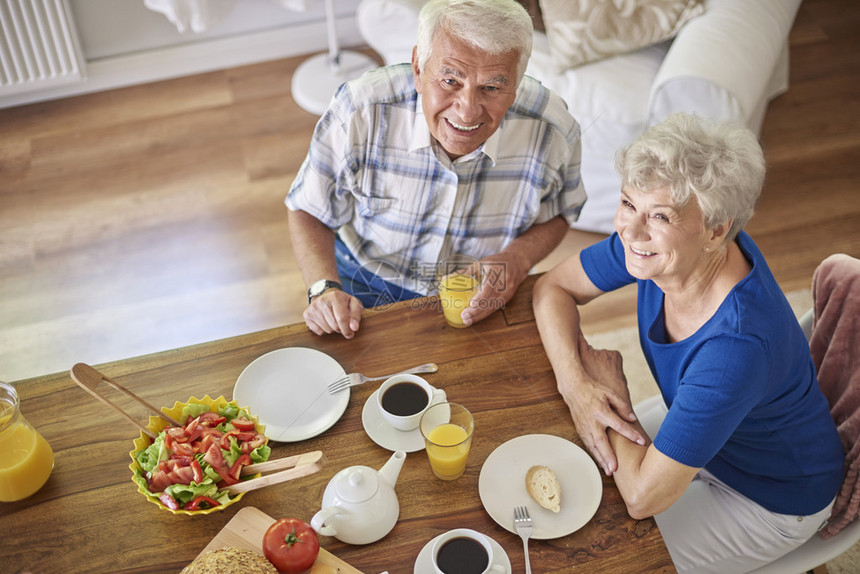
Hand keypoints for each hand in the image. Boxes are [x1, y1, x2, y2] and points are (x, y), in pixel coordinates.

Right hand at [303, 289, 362, 338]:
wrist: (326, 295)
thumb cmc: (343, 301)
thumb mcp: (354, 304)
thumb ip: (356, 316)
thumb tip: (354, 328)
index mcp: (335, 296)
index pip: (342, 319)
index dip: (347, 330)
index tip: (350, 334)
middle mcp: (322, 301)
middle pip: (335, 326)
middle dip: (341, 328)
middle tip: (342, 323)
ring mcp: (313, 308)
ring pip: (327, 330)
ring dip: (333, 329)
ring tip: (333, 320)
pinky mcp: (307, 315)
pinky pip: (319, 332)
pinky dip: (324, 330)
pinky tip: (326, 321)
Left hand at [461, 252, 528, 325]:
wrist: (517, 262)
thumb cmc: (497, 262)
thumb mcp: (481, 263)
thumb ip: (464, 271)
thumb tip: (446, 278)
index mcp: (496, 273)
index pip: (488, 289)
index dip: (480, 298)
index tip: (470, 305)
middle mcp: (504, 284)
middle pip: (490, 301)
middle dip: (477, 311)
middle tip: (464, 317)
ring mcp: (507, 292)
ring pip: (493, 307)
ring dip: (480, 315)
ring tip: (467, 320)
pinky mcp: (508, 298)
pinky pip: (496, 307)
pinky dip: (485, 313)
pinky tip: (476, 317)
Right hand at [561, 333, 644, 474]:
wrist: (573, 388)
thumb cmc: (593, 390)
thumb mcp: (610, 394)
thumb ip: (622, 407)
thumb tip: (633, 419)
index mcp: (602, 411)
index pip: (619, 425)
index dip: (631, 434)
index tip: (641, 441)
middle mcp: (593, 422)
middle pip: (601, 442)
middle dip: (608, 456)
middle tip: (615, 469)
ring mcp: (585, 427)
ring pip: (593, 447)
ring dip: (601, 459)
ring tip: (609, 471)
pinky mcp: (580, 430)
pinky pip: (588, 445)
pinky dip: (594, 455)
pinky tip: (601, 462)